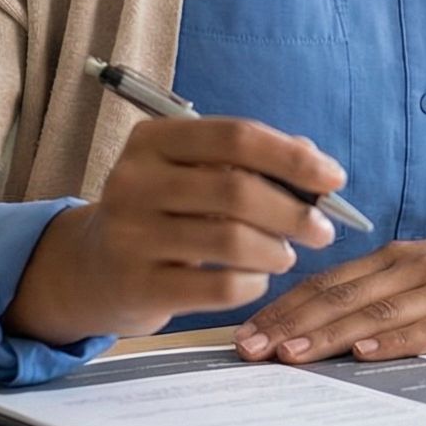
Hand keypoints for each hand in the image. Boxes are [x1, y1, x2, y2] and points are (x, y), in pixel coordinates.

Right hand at [5, 117, 344, 344]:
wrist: (92, 268)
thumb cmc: (162, 211)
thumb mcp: (192, 173)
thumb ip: (250, 162)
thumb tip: (317, 166)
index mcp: (153, 140)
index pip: (235, 137)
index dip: (292, 157)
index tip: (333, 179)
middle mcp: (134, 181)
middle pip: (237, 190)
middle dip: (294, 212)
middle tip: (321, 230)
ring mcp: (130, 235)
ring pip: (232, 241)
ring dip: (277, 250)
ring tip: (284, 255)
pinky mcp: (138, 286)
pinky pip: (219, 288)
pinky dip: (253, 284)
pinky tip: (255, 279)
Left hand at [233, 211, 425, 364]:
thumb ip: (384, 293)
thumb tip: (324, 325)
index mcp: (396, 258)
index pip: (326, 283)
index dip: (282, 307)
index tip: (243, 334)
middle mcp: (414, 268)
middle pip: (341, 297)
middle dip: (289, 324)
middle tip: (247, 350)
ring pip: (377, 313)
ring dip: (329, 334)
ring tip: (289, 354)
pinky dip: (397, 341)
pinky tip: (367, 353)